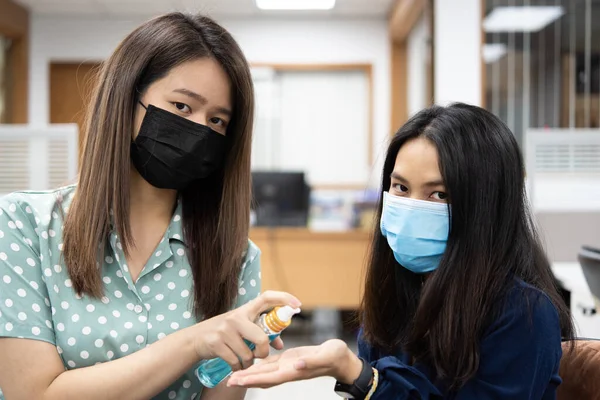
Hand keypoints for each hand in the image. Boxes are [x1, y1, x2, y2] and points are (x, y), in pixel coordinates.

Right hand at [192, 291, 300, 371]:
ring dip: (248, 362)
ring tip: (242, 359)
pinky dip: (238, 367)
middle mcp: (236, 317)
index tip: (297, 305)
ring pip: (249, 354)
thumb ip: (261, 333)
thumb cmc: (224, 333)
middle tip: (260, 355)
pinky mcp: (216, 343)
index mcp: (245, 310)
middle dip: (264, 351)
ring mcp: (225, 330)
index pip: (267, 298)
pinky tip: (234, 364)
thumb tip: (280, 344)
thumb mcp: (242, 328)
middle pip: (262, 337)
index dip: (283, 299)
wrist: (195, 339)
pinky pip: (236, 362)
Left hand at [227, 339, 362, 388]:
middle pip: (262, 377)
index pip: (269, 377)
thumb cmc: (336, 357)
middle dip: (245, 379)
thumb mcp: (326, 355)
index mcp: (294, 370)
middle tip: (228, 380)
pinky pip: (271, 364)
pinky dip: (259, 365)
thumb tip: (297, 365)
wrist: (342, 359)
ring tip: (234, 375)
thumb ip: (312, 362)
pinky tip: (250, 363)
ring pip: (264, 372)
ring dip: (249, 374)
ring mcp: (288, 365)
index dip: (253, 380)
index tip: (237, 380)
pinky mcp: (289, 359)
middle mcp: (288, 370)